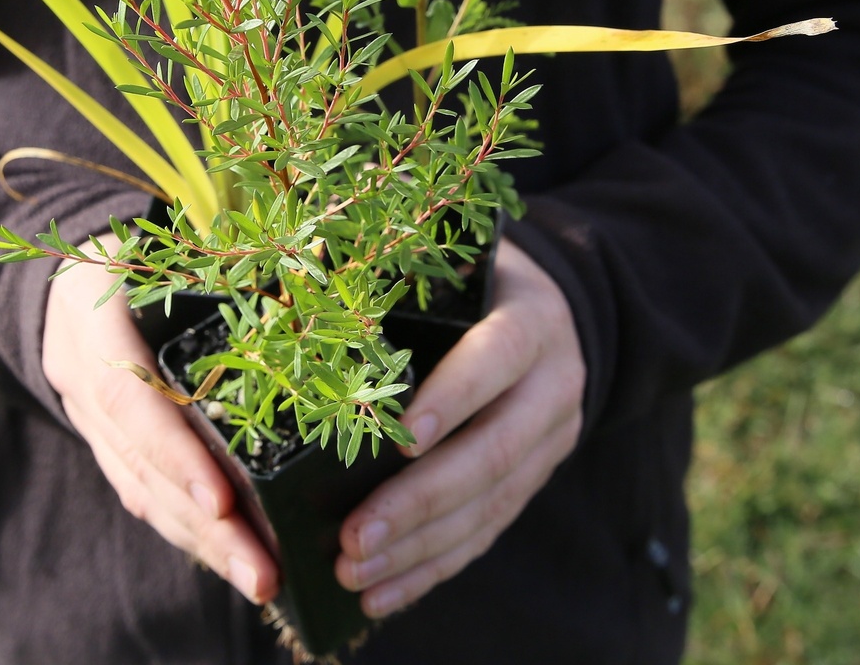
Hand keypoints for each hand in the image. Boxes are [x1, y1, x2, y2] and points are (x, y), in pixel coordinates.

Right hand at [42, 253, 277, 603]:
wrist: (59, 272)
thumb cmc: (138, 245)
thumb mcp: (164, 239)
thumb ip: (219, 266)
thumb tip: (315, 281)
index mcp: (95, 314)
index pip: (130, 398)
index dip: (173, 454)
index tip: (221, 502)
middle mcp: (81, 372)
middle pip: (142, 466)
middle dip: (206, 527)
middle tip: (264, 572)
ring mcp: (86, 413)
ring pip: (143, 491)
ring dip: (203, 543)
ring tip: (261, 580)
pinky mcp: (103, 440)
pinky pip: (141, 493)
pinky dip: (186, 528)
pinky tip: (228, 557)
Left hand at [335, 238, 585, 616]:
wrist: (558, 314)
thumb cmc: (475, 282)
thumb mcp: (456, 266)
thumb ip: (402, 284)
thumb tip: (301, 277)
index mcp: (532, 322)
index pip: (495, 360)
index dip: (450, 400)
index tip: (398, 440)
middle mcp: (554, 385)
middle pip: (490, 453)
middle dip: (418, 502)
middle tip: (354, 536)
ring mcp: (551, 441)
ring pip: (489, 505)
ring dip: (419, 548)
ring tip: (356, 573)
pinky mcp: (535, 479)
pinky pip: (487, 531)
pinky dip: (433, 568)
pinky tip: (385, 593)